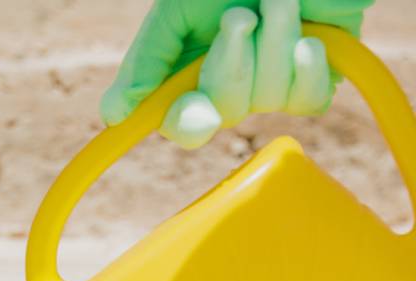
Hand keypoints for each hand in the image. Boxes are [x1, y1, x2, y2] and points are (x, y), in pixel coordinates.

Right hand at [101, 0, 373, 148]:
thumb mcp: (174, 11)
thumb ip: (146, 61)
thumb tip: (112, 114)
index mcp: (184, 77)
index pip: (181, 123)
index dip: (188, 123)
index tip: (199, 113)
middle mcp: (226, 89)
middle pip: (227, 111)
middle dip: (235, 58)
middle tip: (240, 13)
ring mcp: (270, 88)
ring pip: (270, 99)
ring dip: (276, 40)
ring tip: (278, 0)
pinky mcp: (312, 81)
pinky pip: (310, 102)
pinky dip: (308, 68)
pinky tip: (308, 38)